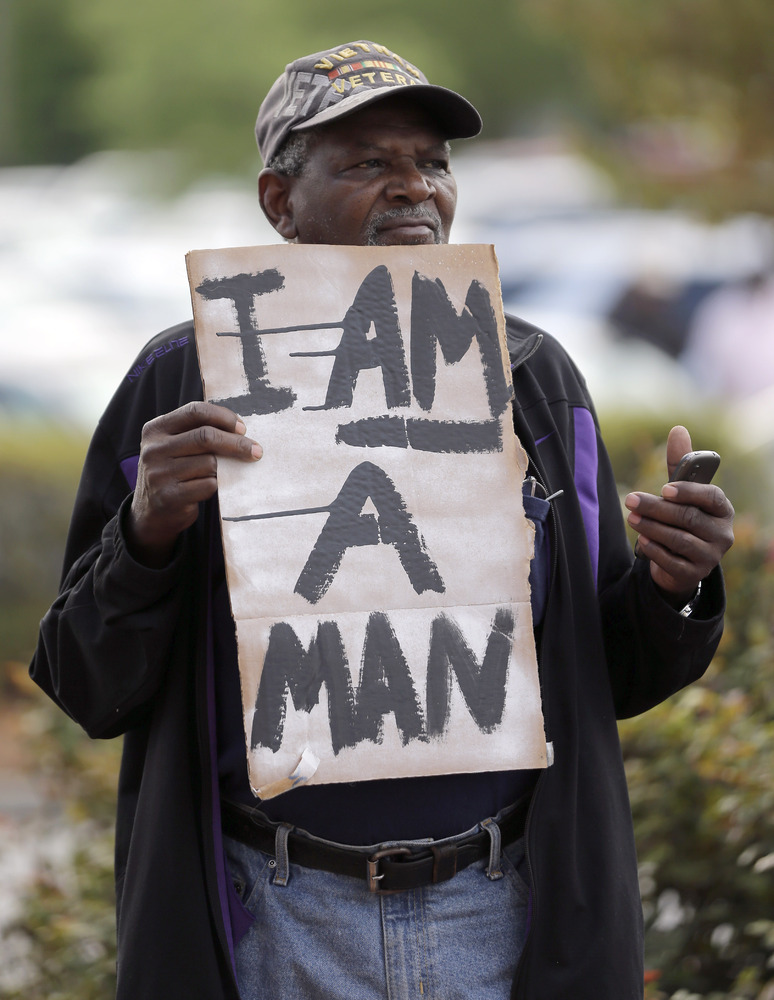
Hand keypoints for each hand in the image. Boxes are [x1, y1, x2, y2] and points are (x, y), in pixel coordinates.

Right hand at [128, 401, 261, 566]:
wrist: (151, 512)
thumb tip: (240, 430)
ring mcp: (159, 474)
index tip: (242, 428)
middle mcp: (154, 449)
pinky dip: (216, 486)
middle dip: (236, 443)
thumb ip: (197, 433)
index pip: (195, 411)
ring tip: (221, 474)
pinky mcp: (169, 497)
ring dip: (224, 469)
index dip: (223, 417)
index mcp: (155, 429)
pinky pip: (208, 485)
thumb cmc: (173, 472)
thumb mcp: (174, 446)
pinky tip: (208, 488)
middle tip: (256, 451)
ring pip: (210, 463)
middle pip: (205, 436)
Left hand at [624, 426, 733, 604]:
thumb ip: (680, 464)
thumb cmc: (682, 517)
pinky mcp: (695, 574)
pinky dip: (656, 550)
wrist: (681, 561)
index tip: (664, 488)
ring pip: (679, 540)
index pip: (711, 497)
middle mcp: (722, 533)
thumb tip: (678, 429)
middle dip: (656, 508)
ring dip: (652, 528)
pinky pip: (673, 561)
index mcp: (722, 509)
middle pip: (689, 518)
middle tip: (631, 500)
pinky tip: (642, 541)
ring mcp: (711, 556)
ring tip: (632, 519)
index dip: (688, 492)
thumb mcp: (681, 492)